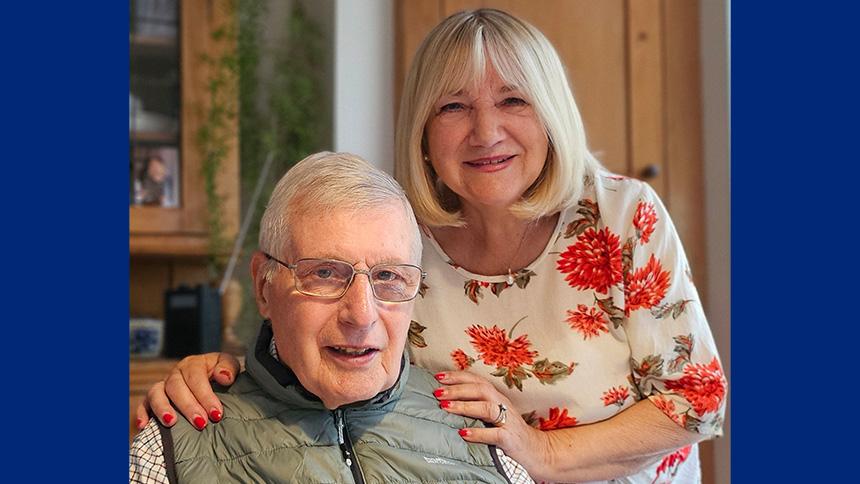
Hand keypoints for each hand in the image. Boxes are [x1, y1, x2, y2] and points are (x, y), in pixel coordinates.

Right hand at [134, 352, 240, 431]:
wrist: (216, 380)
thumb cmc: (222, 375)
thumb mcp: (229, 365)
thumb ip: (229, 368)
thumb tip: (224, 377)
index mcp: (194, 364)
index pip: (196, 378)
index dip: (206, 396)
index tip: (216, 414)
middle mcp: (176, 374)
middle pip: (176, 387)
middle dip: (188, 406)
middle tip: (201, 423)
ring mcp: (163, 386)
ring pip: (156, 393)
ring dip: (162, 408)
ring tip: (171, 423)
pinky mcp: (154, 399)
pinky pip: (143, 404)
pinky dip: (142, 414)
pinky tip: (144, 426)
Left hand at [433, 370, 556, 478]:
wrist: (536, 451)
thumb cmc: (507, 431)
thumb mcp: (492, 415)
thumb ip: (474, 406)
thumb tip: (445, 401)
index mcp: (496, 396)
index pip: (477, 380)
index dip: (458, 376)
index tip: (438, 376)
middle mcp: (502, 404)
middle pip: (480, 389)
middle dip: (457, 389)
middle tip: (437, 392)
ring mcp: (508, 421)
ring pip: (486, 408)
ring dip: (464, 406)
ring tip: (445, 407)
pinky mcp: (511, 439)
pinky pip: (494, 434)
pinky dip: (478, 433)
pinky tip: (463, 434)